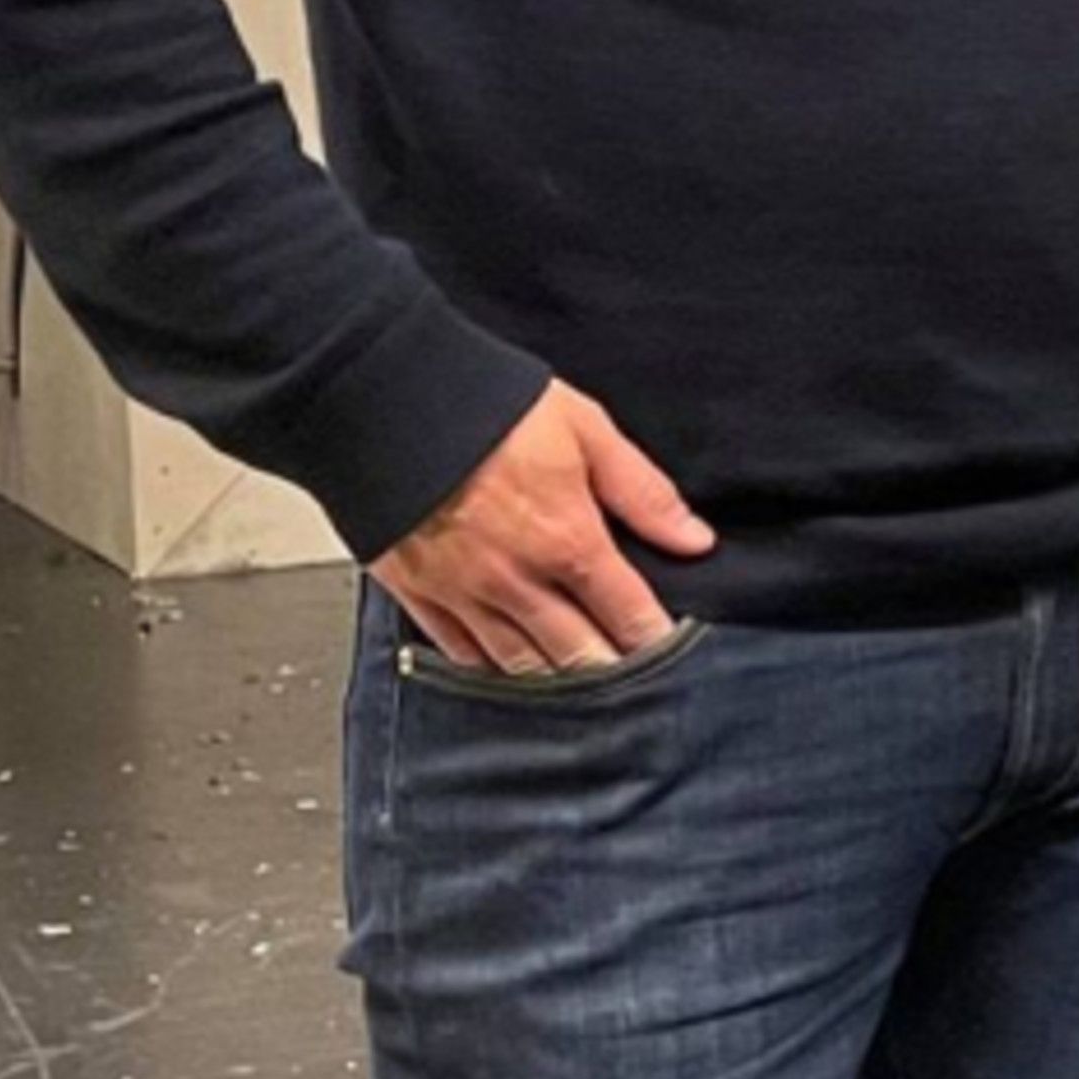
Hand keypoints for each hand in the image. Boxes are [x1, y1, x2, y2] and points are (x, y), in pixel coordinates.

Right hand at [371, 379, 714, 672]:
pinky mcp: (418, 592)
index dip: (655, 639)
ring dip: (555, 677)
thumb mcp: (586, 429)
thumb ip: (642, 492)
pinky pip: (461, 652)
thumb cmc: (487, 405)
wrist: (384, 398)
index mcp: (568, 540)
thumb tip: (694, 540)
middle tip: (631, 678)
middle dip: (610, 669)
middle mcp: (517, 580)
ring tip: (579, 679)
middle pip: (578, 654)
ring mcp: (464, 593)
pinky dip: (491, 667)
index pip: (628, 614)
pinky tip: (510, 668)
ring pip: (521, 663)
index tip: (669, 649)